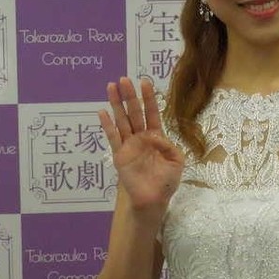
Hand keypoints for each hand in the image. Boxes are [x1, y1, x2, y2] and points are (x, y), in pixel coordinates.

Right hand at [99, 77, 183, 210]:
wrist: (153, 199)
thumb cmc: (167, 181)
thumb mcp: (176, 161)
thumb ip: (169, 146)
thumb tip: (156, 136)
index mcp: (157, 136)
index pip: (152, 113)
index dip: (149, 98)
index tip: (145, 82)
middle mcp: (141, 137)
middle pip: (135, 112)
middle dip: (130, 96)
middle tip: (124, 79)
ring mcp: (129, 145)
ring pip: (122, 120)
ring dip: (116, 104)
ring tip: (111, 87)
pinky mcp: (119, 154)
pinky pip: (113, 137)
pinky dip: (107, 125)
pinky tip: (102, 112)